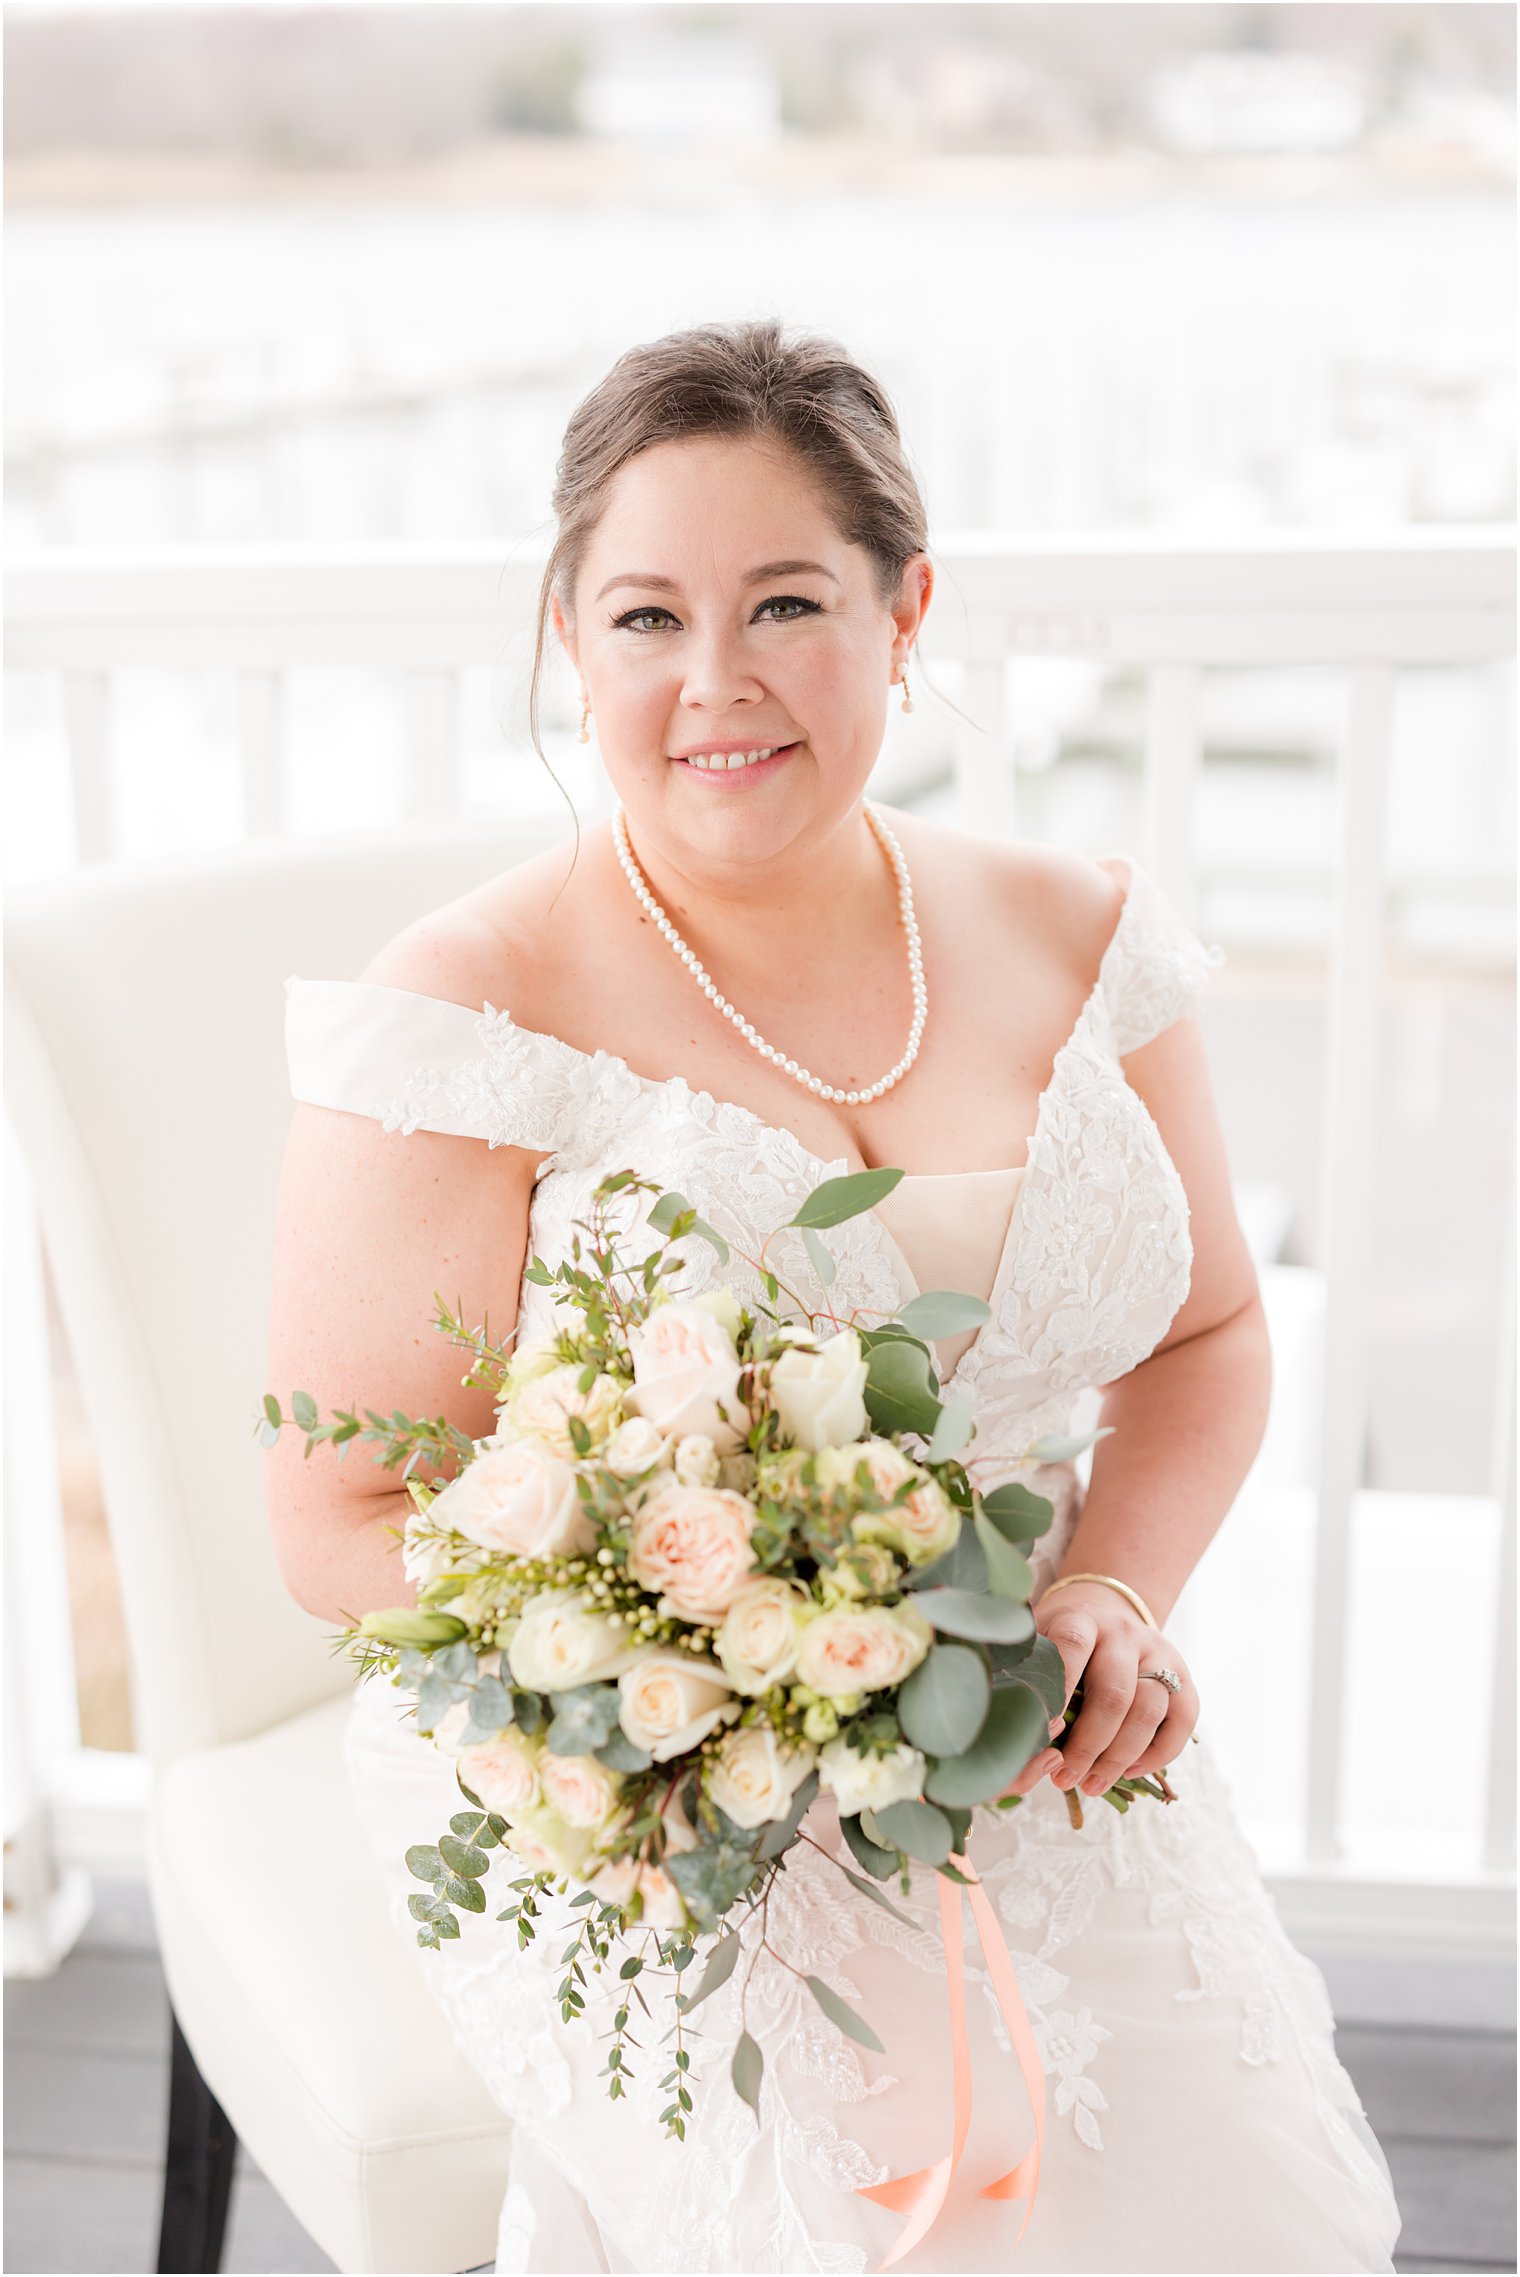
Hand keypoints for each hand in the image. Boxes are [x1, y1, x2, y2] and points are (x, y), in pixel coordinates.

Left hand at [1000, 1579, 1199, 1800]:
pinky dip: (1158, 1754)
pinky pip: (1183, 1721)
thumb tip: (1007, 1731)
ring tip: (1091, 1786)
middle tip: (1063, 1778)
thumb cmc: (1059, 1641)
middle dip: (1088, 1745)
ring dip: (1119, 1757)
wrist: (1106, 1614)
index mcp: (1081, 1619)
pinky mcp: (1184, 1678)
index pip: (1073, 1648)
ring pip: (1149, 1711)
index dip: (1058, 1692)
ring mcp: (1159, 1654)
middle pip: (1114, 1694)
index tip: (1043, 1733)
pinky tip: (1128, 1773)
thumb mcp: (1036, 1643)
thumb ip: (1022, 1675)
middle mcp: (1124, 1633)